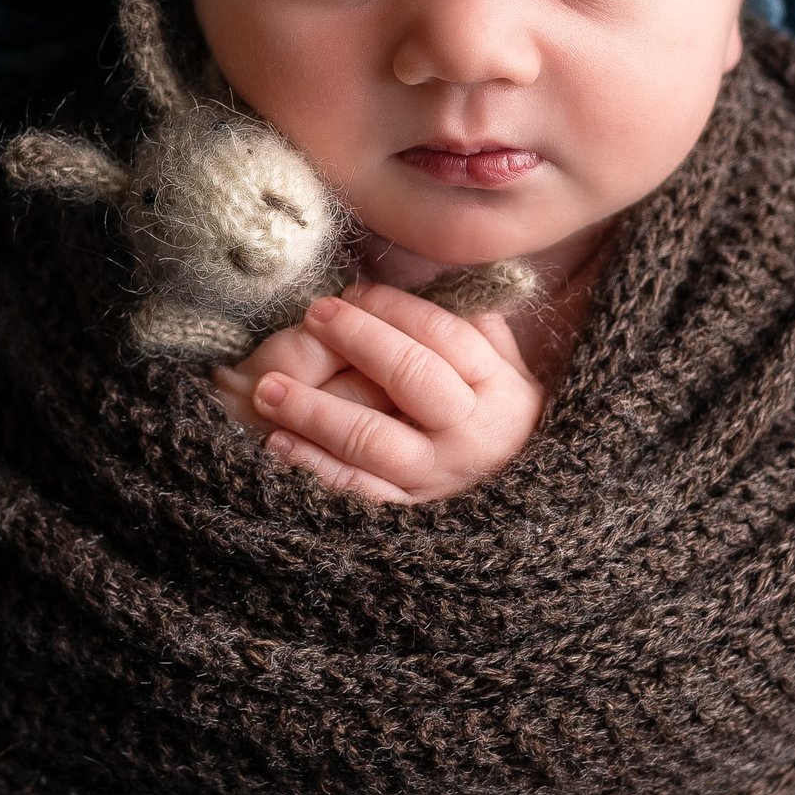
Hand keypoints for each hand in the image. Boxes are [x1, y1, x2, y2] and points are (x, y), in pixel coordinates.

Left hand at [237, 280, 546, 502]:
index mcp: (500, 389)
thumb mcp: (506, 370)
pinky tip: (278, 443)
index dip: (395, 308)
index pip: (445, 335)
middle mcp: (472, 435)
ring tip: (270, 388)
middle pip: (412, 377)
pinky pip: (357, 490)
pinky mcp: (407, 513)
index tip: (354, 291)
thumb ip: (479, 328)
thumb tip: (446, 281)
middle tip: (316, 315)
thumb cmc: (495, 418)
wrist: (524, 512)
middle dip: (360, 340)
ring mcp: (437, 476)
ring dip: (317, 410)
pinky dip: (315, 466)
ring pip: (374, 439)